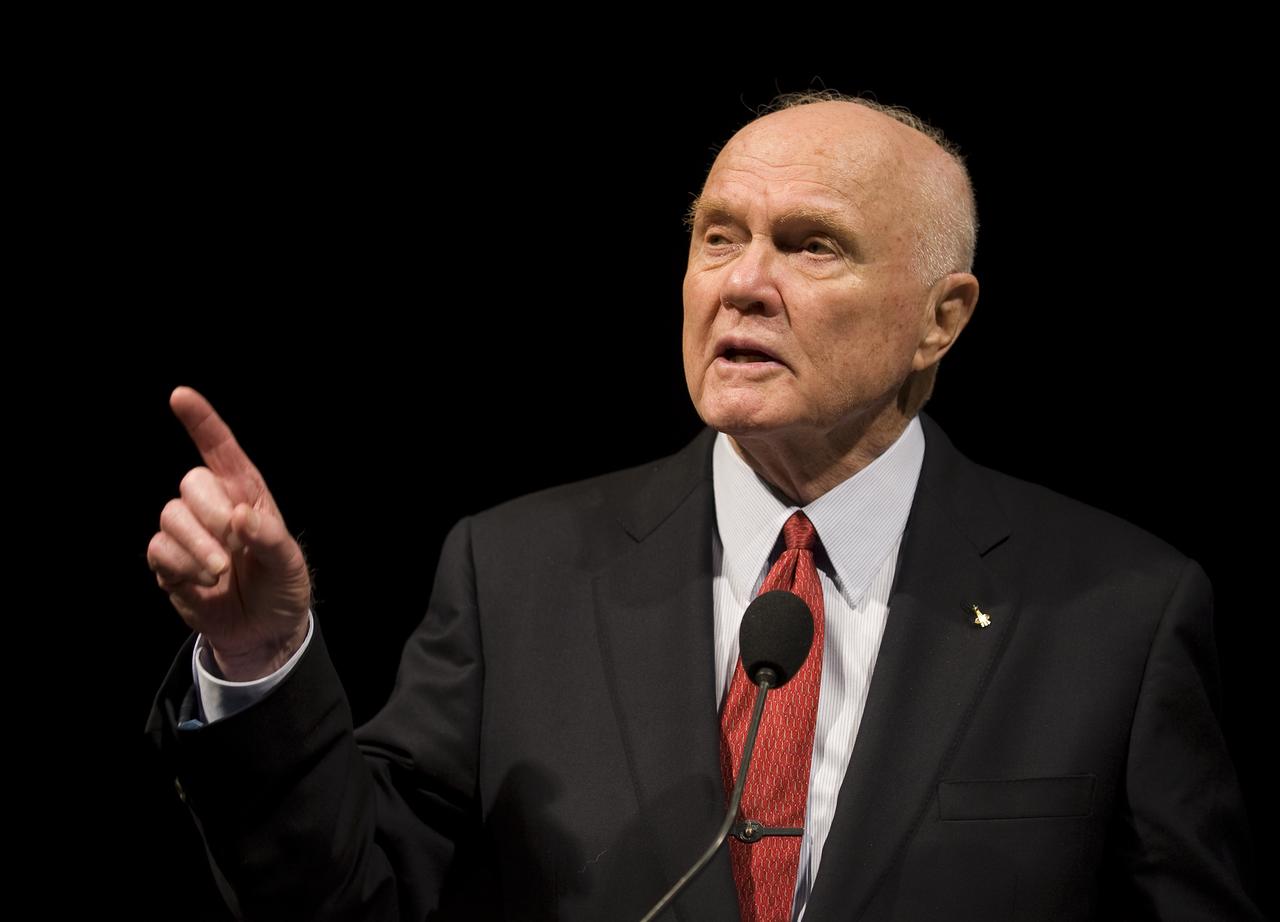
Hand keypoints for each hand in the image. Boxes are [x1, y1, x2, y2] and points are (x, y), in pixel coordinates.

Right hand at [148, 386, 311, 680]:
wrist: (263, 631)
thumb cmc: (281, 586)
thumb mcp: (289, 564)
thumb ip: (270, 538)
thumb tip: (241, 516)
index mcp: (247, 494)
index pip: (221, 449)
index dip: (202, 421)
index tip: (181, 395)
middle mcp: (214, 506)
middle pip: (191, 482)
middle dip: (209, 513)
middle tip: (232, 544)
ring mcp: (189, 533)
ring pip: (170, 515)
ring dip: (195, 545)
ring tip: (220, 572)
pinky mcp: (169, 562)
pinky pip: (158, 550)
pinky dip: (180, 567)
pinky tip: (202, 583)